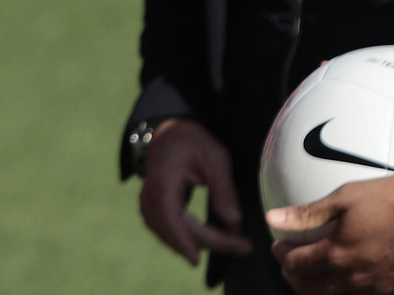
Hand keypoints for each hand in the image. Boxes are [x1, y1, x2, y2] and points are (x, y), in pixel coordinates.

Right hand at [138, 118, 254, 265]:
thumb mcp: (215, 157)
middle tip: (243, 247)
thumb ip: (224, 189)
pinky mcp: (156, 210)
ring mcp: (150, 206)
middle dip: (210, 243)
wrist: (170, 131)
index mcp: (162, 184)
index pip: (173, 221)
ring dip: (203, 243)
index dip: (187, 243)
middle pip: (177, 232)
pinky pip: (171, 230)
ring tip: (235, 244)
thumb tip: (234, 223)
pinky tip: (215, 238)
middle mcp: (150, 199)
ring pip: (173, 235)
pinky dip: (193, 237)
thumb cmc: (193, 140)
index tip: (201, 261)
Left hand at [267, 176, 393, 294]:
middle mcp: (352, 277)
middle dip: (294, 276)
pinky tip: (356, 283)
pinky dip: (356, 293)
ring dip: (319, 288)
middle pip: (311, 287)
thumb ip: (308, 212)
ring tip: (316, 275)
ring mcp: (376, 288)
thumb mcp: (347, 196)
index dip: (282, 253)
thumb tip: (273, 218)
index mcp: (336, 253)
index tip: (279, 244)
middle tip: (290, 264)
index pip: (296, 262)